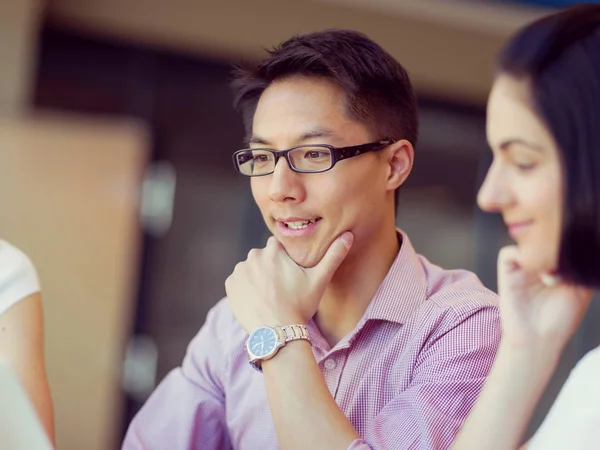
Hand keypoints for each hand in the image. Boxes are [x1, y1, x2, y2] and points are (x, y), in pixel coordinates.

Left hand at [225, 232, 353, 332]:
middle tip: (282, 290)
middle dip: (271, 270)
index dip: (286, 262)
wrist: (277, 332)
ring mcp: (240, 270)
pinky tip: (258, 301)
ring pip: (251, 270)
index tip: (290, 277)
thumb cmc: (300, 305)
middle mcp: (253, 255)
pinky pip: (239, 282)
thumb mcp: (319, 280)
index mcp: (274, 249)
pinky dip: (246, 289)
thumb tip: (348, 235)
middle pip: (264, 258)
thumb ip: (333, 255)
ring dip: (258, 279)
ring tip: (270, 297)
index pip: (279, 248)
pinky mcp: (230, 284)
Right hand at [497, 245, 591, 355]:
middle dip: (552, 244)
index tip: (576, 257)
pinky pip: (508, 252)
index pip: (554, 242)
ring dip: (538, 251)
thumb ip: (579, 267)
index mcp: (552, 267)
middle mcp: (535, 265)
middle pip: (539, 237)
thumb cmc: (559, 320)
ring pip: (524, 241)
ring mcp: (520, 268)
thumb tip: (576, 247)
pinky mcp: (506, 274)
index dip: (564, 243)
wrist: (539, 341)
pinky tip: (540, 274)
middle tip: (564, 261)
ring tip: (553, 272)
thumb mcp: (580, 290)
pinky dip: (522, 256)